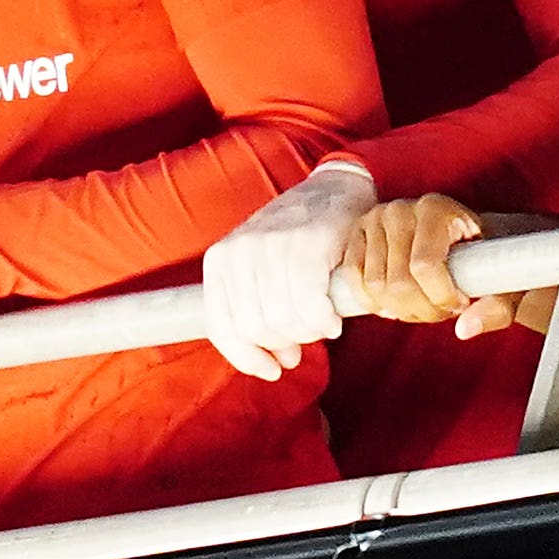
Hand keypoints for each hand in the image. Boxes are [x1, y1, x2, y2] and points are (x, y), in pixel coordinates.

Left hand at [202, 158, 372, 379]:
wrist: (338, 187)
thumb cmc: (302, 233)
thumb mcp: (262, 265)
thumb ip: (259, 308)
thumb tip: (279, 363)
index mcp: (219, 260)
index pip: (221, 327)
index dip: (246, 359)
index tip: (271, 371)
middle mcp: (239, 251)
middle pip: (255, 328)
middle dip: (285, 344)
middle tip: (307, 342)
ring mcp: (272, 245)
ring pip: (283, 319)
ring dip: (308, 334)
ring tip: (323, 326)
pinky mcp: (307, 243)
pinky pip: (309, 303)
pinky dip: (324, 320)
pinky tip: (334, 319)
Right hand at [345, 194, 523, 339]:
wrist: (468, 236)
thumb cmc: (489, 256)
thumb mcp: (504, 278)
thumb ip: (497, 306)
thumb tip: (465, 329)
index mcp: (438, 209)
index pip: (425, 266)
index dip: (440, 297)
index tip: (460, 304)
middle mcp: (402, 209)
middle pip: (397, 282)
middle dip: (421, 310)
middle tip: (442, 312)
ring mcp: (375, 221)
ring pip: (374, 286)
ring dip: (399, 310)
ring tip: (424, 306)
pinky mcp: (357, 235)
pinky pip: (353, 280)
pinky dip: (372, 302)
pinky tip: (395, 304)